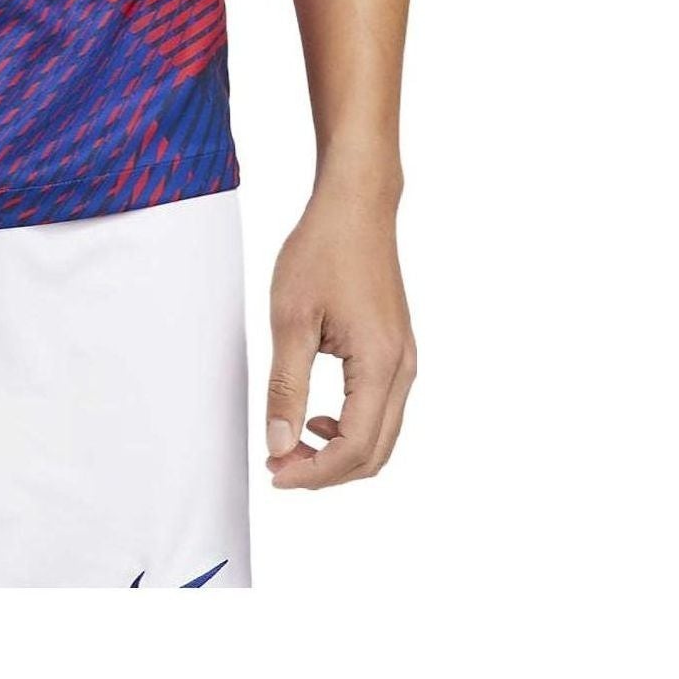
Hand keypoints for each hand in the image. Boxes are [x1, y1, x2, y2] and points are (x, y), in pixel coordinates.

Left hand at [264, 186, 415, 487]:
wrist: (355, 205)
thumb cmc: (322, 251)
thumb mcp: (291, 319)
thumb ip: (286, 386)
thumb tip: (279, 442)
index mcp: (380, 365)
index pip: (354, 449)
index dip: (313, 473)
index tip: (274, 473)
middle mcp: (402, 369)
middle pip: (375, 454)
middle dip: (327, 472)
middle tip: (280, 466)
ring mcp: (404, 359)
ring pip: (381, 435)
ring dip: (339, 451)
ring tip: (292, 442)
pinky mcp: (396, 349)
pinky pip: (381, 408)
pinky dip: (351, 426)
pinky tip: (316, 414)